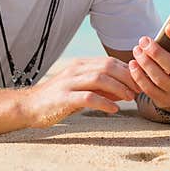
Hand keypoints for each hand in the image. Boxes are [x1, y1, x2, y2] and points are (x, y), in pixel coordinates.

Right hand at [22, 57, 141, 127]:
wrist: (29, 106)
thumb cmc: (58, 99)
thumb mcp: (81, 89)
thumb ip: (101, 87)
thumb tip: (126, 89)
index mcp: (80, 65)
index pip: (109, 61)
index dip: (127, 70)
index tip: (140, 81)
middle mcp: (75, 70)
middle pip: (107, 66)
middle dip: (127, 77)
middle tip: (139, 89)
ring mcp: (68, 83)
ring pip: (99, 78)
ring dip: (118, 88)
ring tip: (130, 98)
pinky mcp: (63, 98)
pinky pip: (87, 97)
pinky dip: (104, 102)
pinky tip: (114, 109)